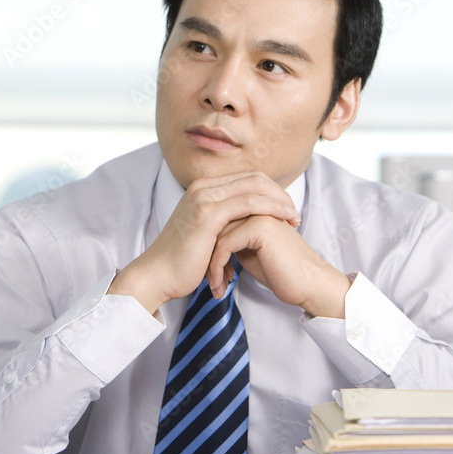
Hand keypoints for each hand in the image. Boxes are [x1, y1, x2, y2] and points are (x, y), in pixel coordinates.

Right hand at [108, 172, 298, 314]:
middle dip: (279, 194)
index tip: (286, 209)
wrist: (158, 275)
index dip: (271, 191)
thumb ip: (224, 224)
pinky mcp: (207, 214)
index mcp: (202, 189)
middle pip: (253, 178)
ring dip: (279, 201)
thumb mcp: (206, 235)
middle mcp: (202, 187)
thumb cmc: (182, 262)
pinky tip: (283, 221)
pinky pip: (248, 203)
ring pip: (254, 187)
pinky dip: (270, 209)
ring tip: (294, 218)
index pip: (246, 178)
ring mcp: (203, 198)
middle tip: (294, 213)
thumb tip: (245, 228)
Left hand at [209, 214, 351, 317]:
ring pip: (216, 234)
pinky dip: (217, 268)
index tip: (207, 271)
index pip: (218, 218)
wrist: (310, 285)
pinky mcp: (259, 228)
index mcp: (255, 207)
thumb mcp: (250, 251)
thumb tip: (209, 238)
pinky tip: (220, 286)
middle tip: (207, 279)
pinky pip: (224, 245)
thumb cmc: (281, 271)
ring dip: (210, 264)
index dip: (209, 245)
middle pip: (214, 224)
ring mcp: (259, 214)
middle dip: (207, 254)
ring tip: (214, 286)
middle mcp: (257, 205)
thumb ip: (232, 238)